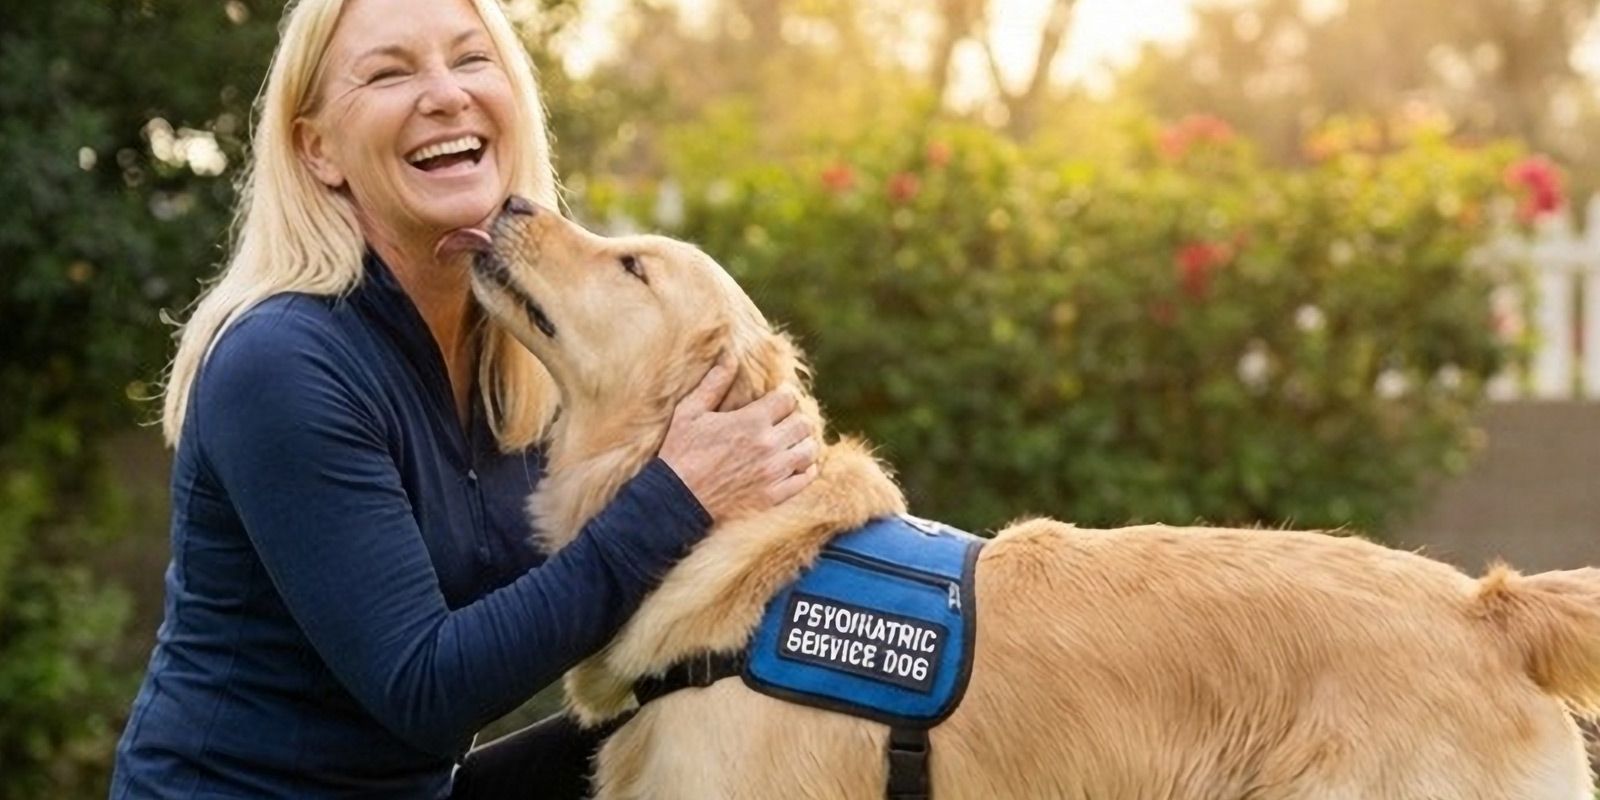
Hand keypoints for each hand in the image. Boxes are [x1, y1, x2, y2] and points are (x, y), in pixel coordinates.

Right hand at [658, 354, 819, 522]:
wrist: (677, 499)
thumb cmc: (681, 452)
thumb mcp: (690, 412)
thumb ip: (713, 383)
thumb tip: (729, 356)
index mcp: (751, 421)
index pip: (788, 398)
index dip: (784, 395)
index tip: (777, 398)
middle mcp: (768, 445)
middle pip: (804, 423)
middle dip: (795, 417)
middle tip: (784, 420)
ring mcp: (774, 472)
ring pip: (810, 449)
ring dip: (803, 442)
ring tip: (790, 441)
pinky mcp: (774, 495)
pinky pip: (805, 478)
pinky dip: (805, 468)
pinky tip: (793, 464)